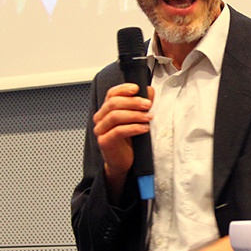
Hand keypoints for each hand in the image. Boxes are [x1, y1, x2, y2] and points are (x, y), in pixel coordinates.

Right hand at [93, 83, 153, 202]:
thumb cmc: (128, 141)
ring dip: (135, 115)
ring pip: (115, 116)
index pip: (111, 94)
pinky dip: (133, 128)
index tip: (137, 88)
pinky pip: (118, 131)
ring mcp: (101, 130)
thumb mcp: (136, 120)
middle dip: (132, 102)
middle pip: (113, 103)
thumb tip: (149, 91)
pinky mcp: (104, 142)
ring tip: (148, 117)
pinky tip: (144, 128)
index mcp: (106, 110)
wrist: (123, 162)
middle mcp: (100, 118)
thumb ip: (141, 105)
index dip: (123, 89)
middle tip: (148, 104)